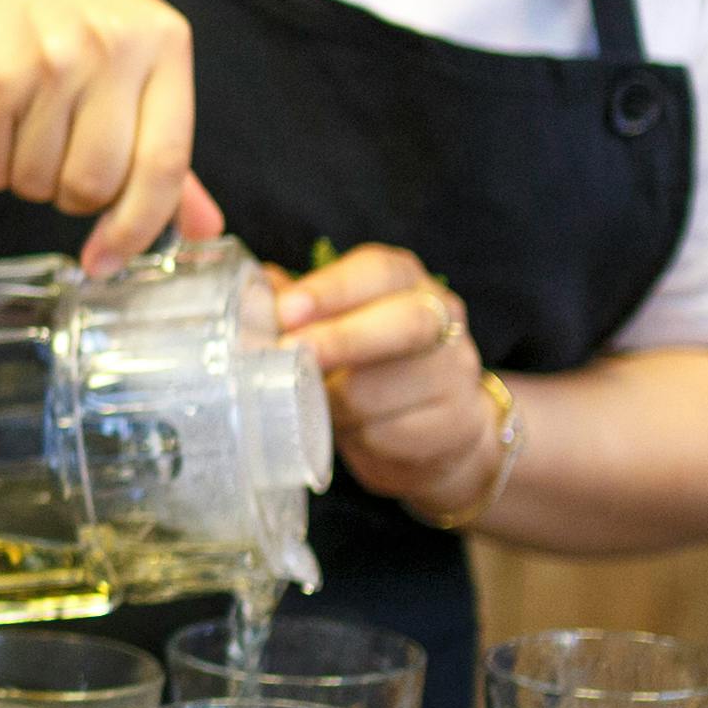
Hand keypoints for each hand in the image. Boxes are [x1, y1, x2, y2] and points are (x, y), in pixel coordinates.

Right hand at [0, 0, 221, 269]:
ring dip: (25, 176)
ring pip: (37, 182)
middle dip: (71, 195)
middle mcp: (112, 49)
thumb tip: (203, 229)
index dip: (139, 226)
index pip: (164, 164)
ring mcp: (51, 59)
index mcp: (164, 47)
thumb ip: (166, 147)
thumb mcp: (139, 60)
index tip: (109, 258)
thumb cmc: (73, 15)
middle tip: (60, 159)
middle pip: (94, 184)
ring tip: (26, 126)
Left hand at [279, 243, 506, 522]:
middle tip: (288, 354)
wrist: (435, 432)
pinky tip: (351, 431)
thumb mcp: (335, 328)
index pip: (377, 271)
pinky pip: (391, 433)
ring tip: (313, 404)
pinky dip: (358, 436)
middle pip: (403, 322)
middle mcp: (441, 317)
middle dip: (340, 339)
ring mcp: (456, 371)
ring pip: (385, 387)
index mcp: (406, 281)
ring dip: (336, 401)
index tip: (286, 310)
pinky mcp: (456, 423)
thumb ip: (297, 307)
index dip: (330, 290)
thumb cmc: (369, 368)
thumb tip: (250, 291)